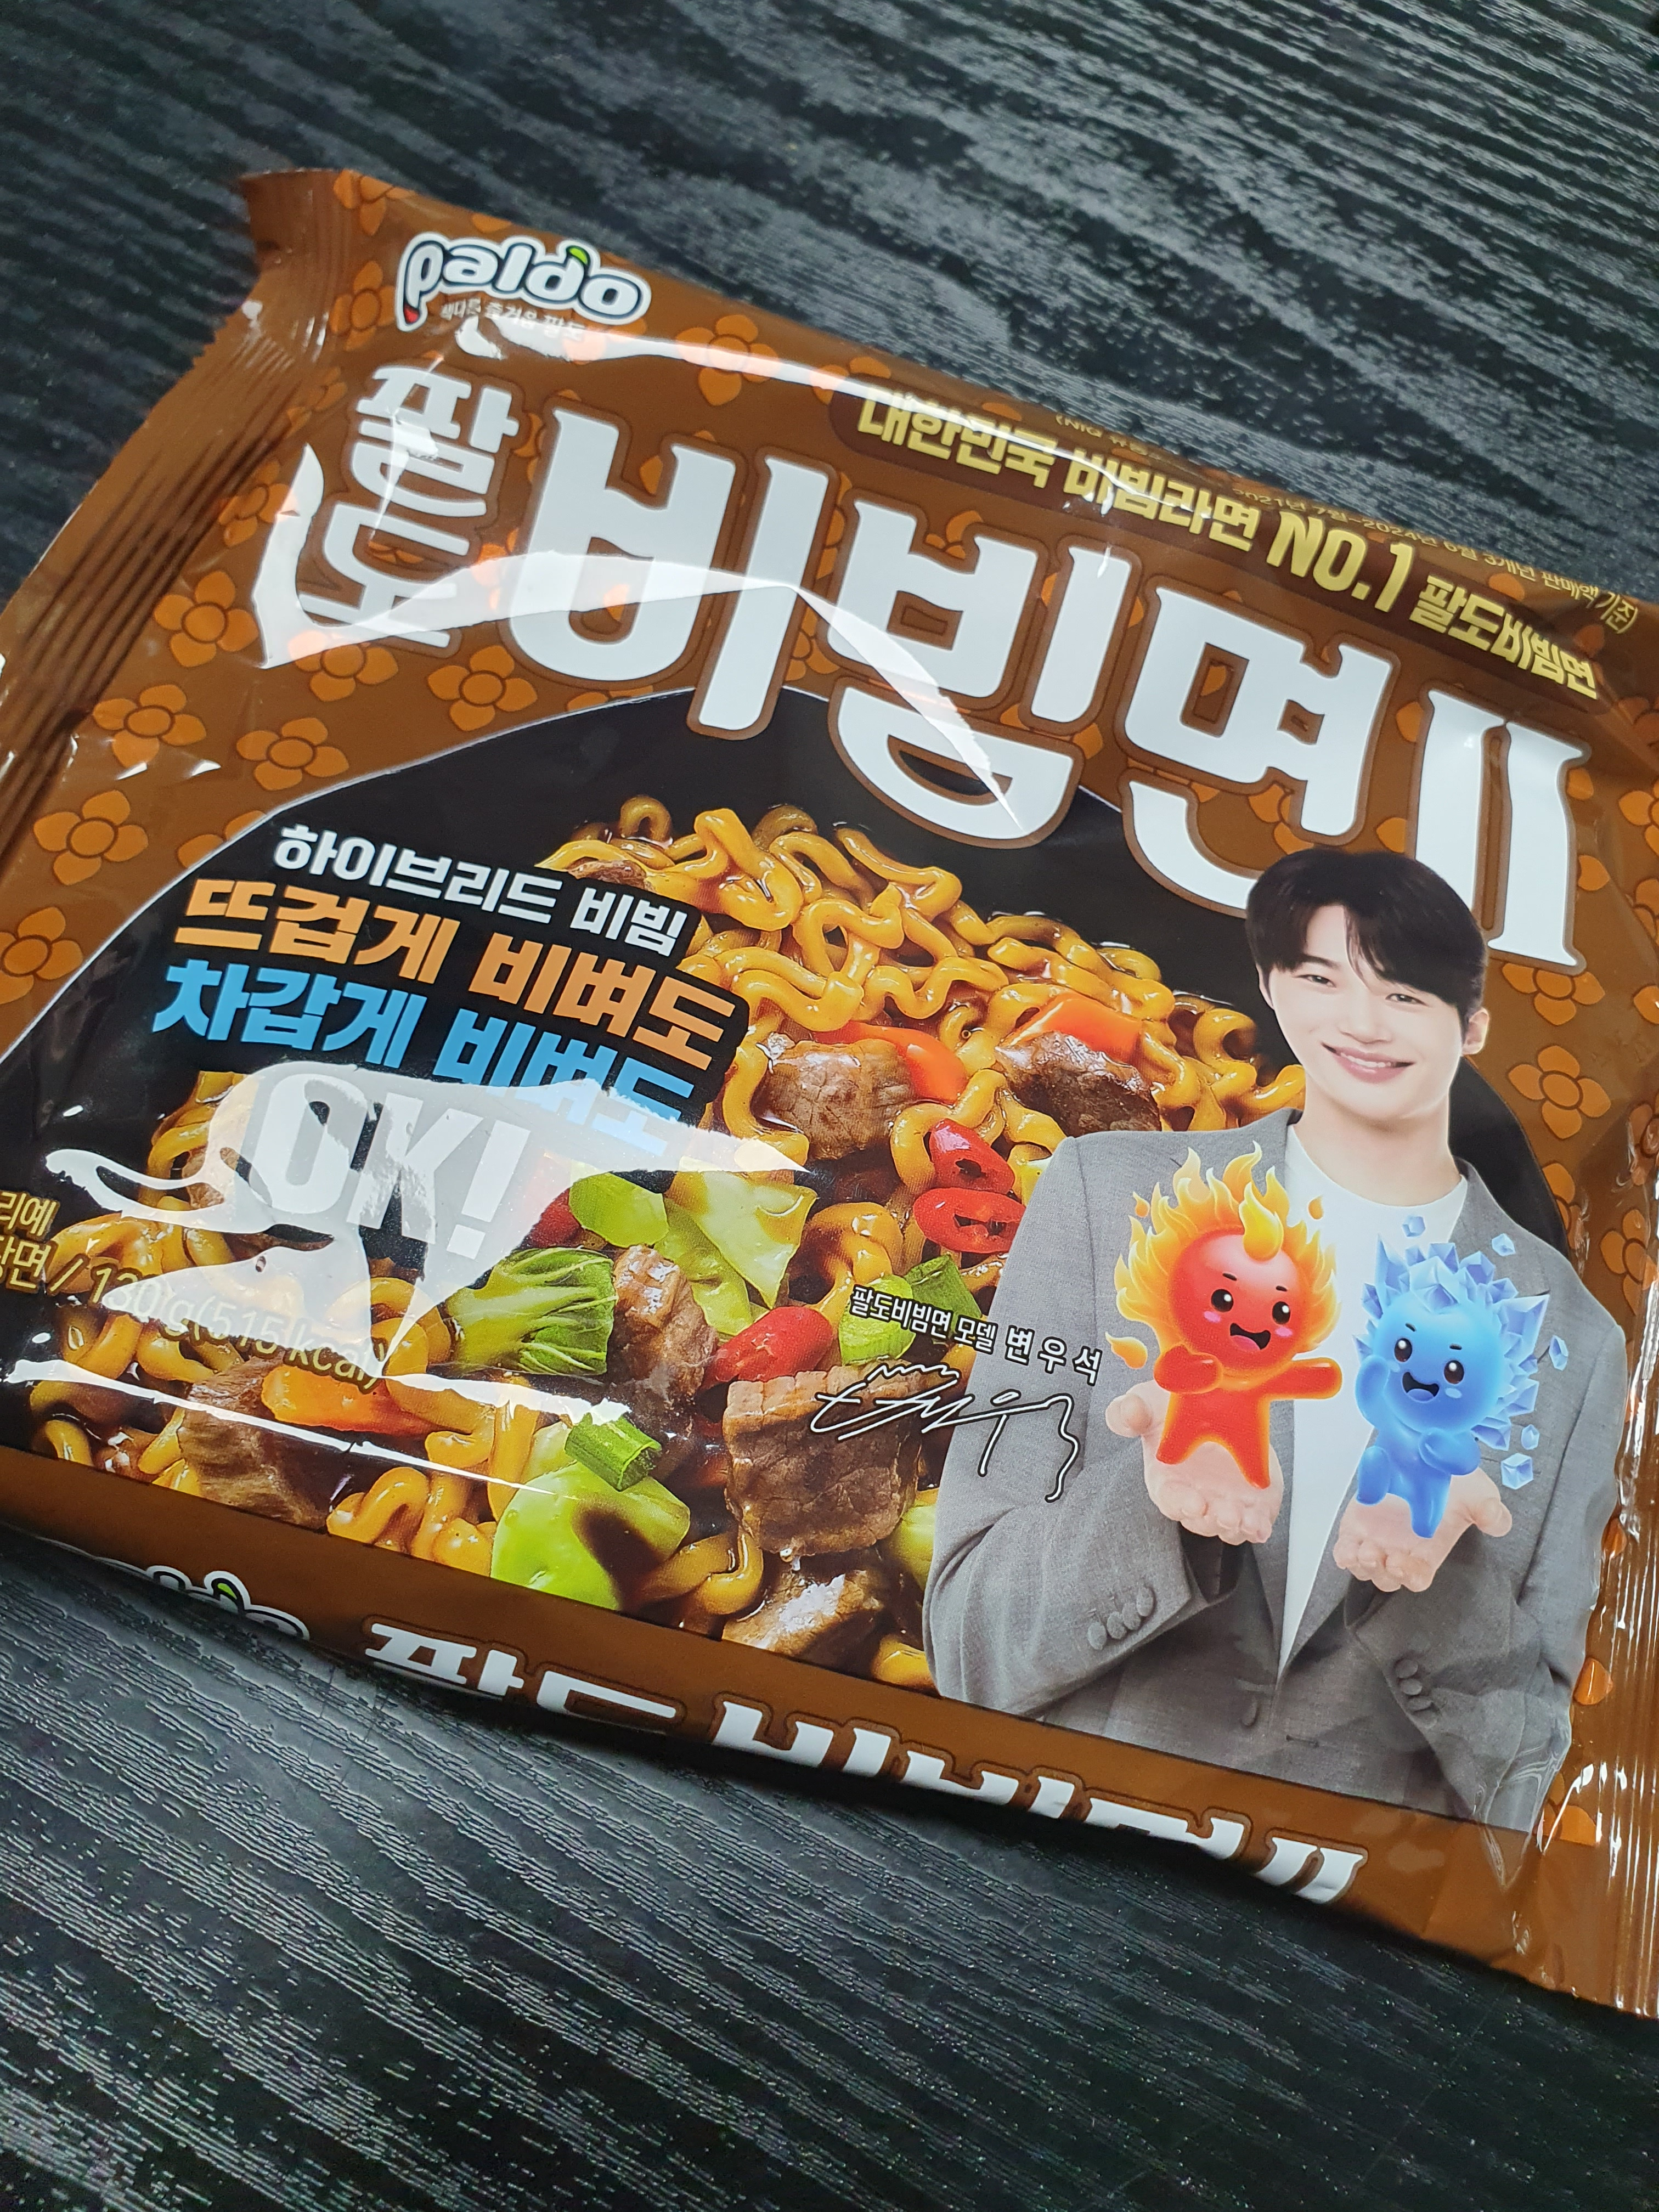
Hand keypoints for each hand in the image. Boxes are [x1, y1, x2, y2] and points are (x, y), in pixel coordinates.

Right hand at [1105, 1380, 1282, 1545]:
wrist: (1210, 1406)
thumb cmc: (1172, 1412)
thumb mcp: (1149, 1403)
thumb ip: (1132, 1410)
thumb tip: (1129, 1411)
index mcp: (1167, 1480)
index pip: (1170, 1498)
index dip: (1181, 1503)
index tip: (1194, 1503)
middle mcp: (1195, 1497)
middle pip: (1202, 1519)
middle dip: (1214, 1518)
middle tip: (1226, 1513)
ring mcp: (1223, 1503)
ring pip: (1229, 1526)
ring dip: (1238, 1526)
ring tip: (1246, 1519)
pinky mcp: (1251, 1503)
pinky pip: (1255, 1522)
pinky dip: (1259, 1526)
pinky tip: (1261, 1524)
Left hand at [1333, 1472, 1512, 1593]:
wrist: (1426, 1457)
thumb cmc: (1454, 1483)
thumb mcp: (1479, 1494)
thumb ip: (1490, 1511)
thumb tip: (1495, 1521)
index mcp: (1428, 1551)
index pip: (1416, 1578)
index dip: (1408, 1575)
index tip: (1402, 1563)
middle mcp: (1401, 1550)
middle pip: (1387, 1578)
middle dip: (1380, 1570)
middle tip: (1378, 1553)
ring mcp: (1376, 1539)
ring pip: (1364, 1567)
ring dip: (1361, 1563)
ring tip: (1364, 1547)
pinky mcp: (1355, 1527)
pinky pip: (1344, 1550)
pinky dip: (1343, 1553)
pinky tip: (1347, 1547)